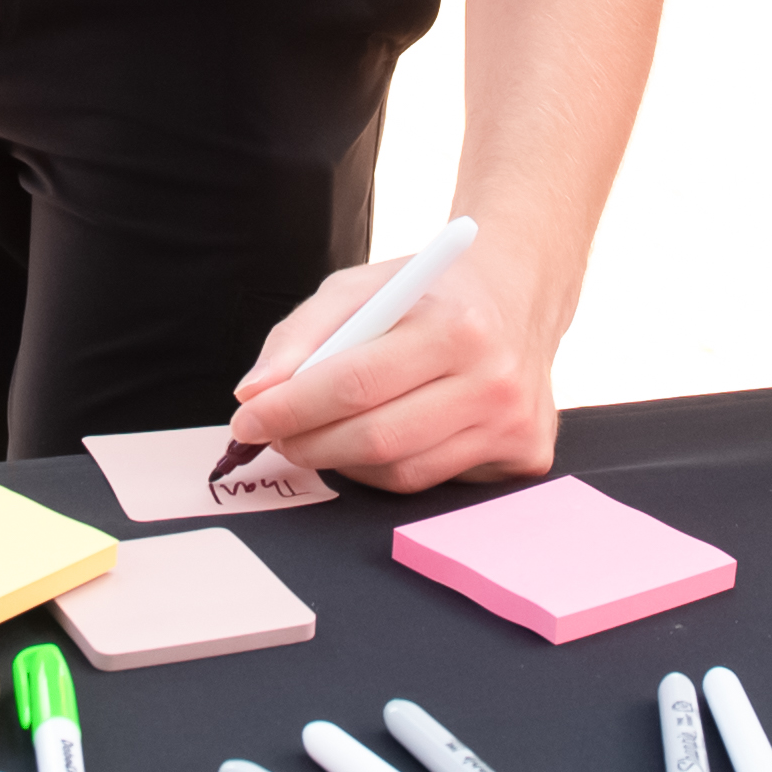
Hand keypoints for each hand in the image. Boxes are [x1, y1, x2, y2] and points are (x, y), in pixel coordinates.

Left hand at [223, 228, 566, 489]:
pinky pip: (430, 484)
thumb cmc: (431, 294)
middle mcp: (495, 380)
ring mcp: (514, 426)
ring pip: (399, 473)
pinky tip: (377, 439)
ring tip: (320, 435)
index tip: (248, 418)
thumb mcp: (362, 287)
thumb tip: (254, 394)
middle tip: (273, 436)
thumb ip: (301, 335)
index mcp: (457, 326)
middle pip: (376, 439)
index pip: (355, 383)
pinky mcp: (524, 458)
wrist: (518, 298)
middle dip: (307, 444)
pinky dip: (386, 468)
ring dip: (342, 462)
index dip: (290, 408)